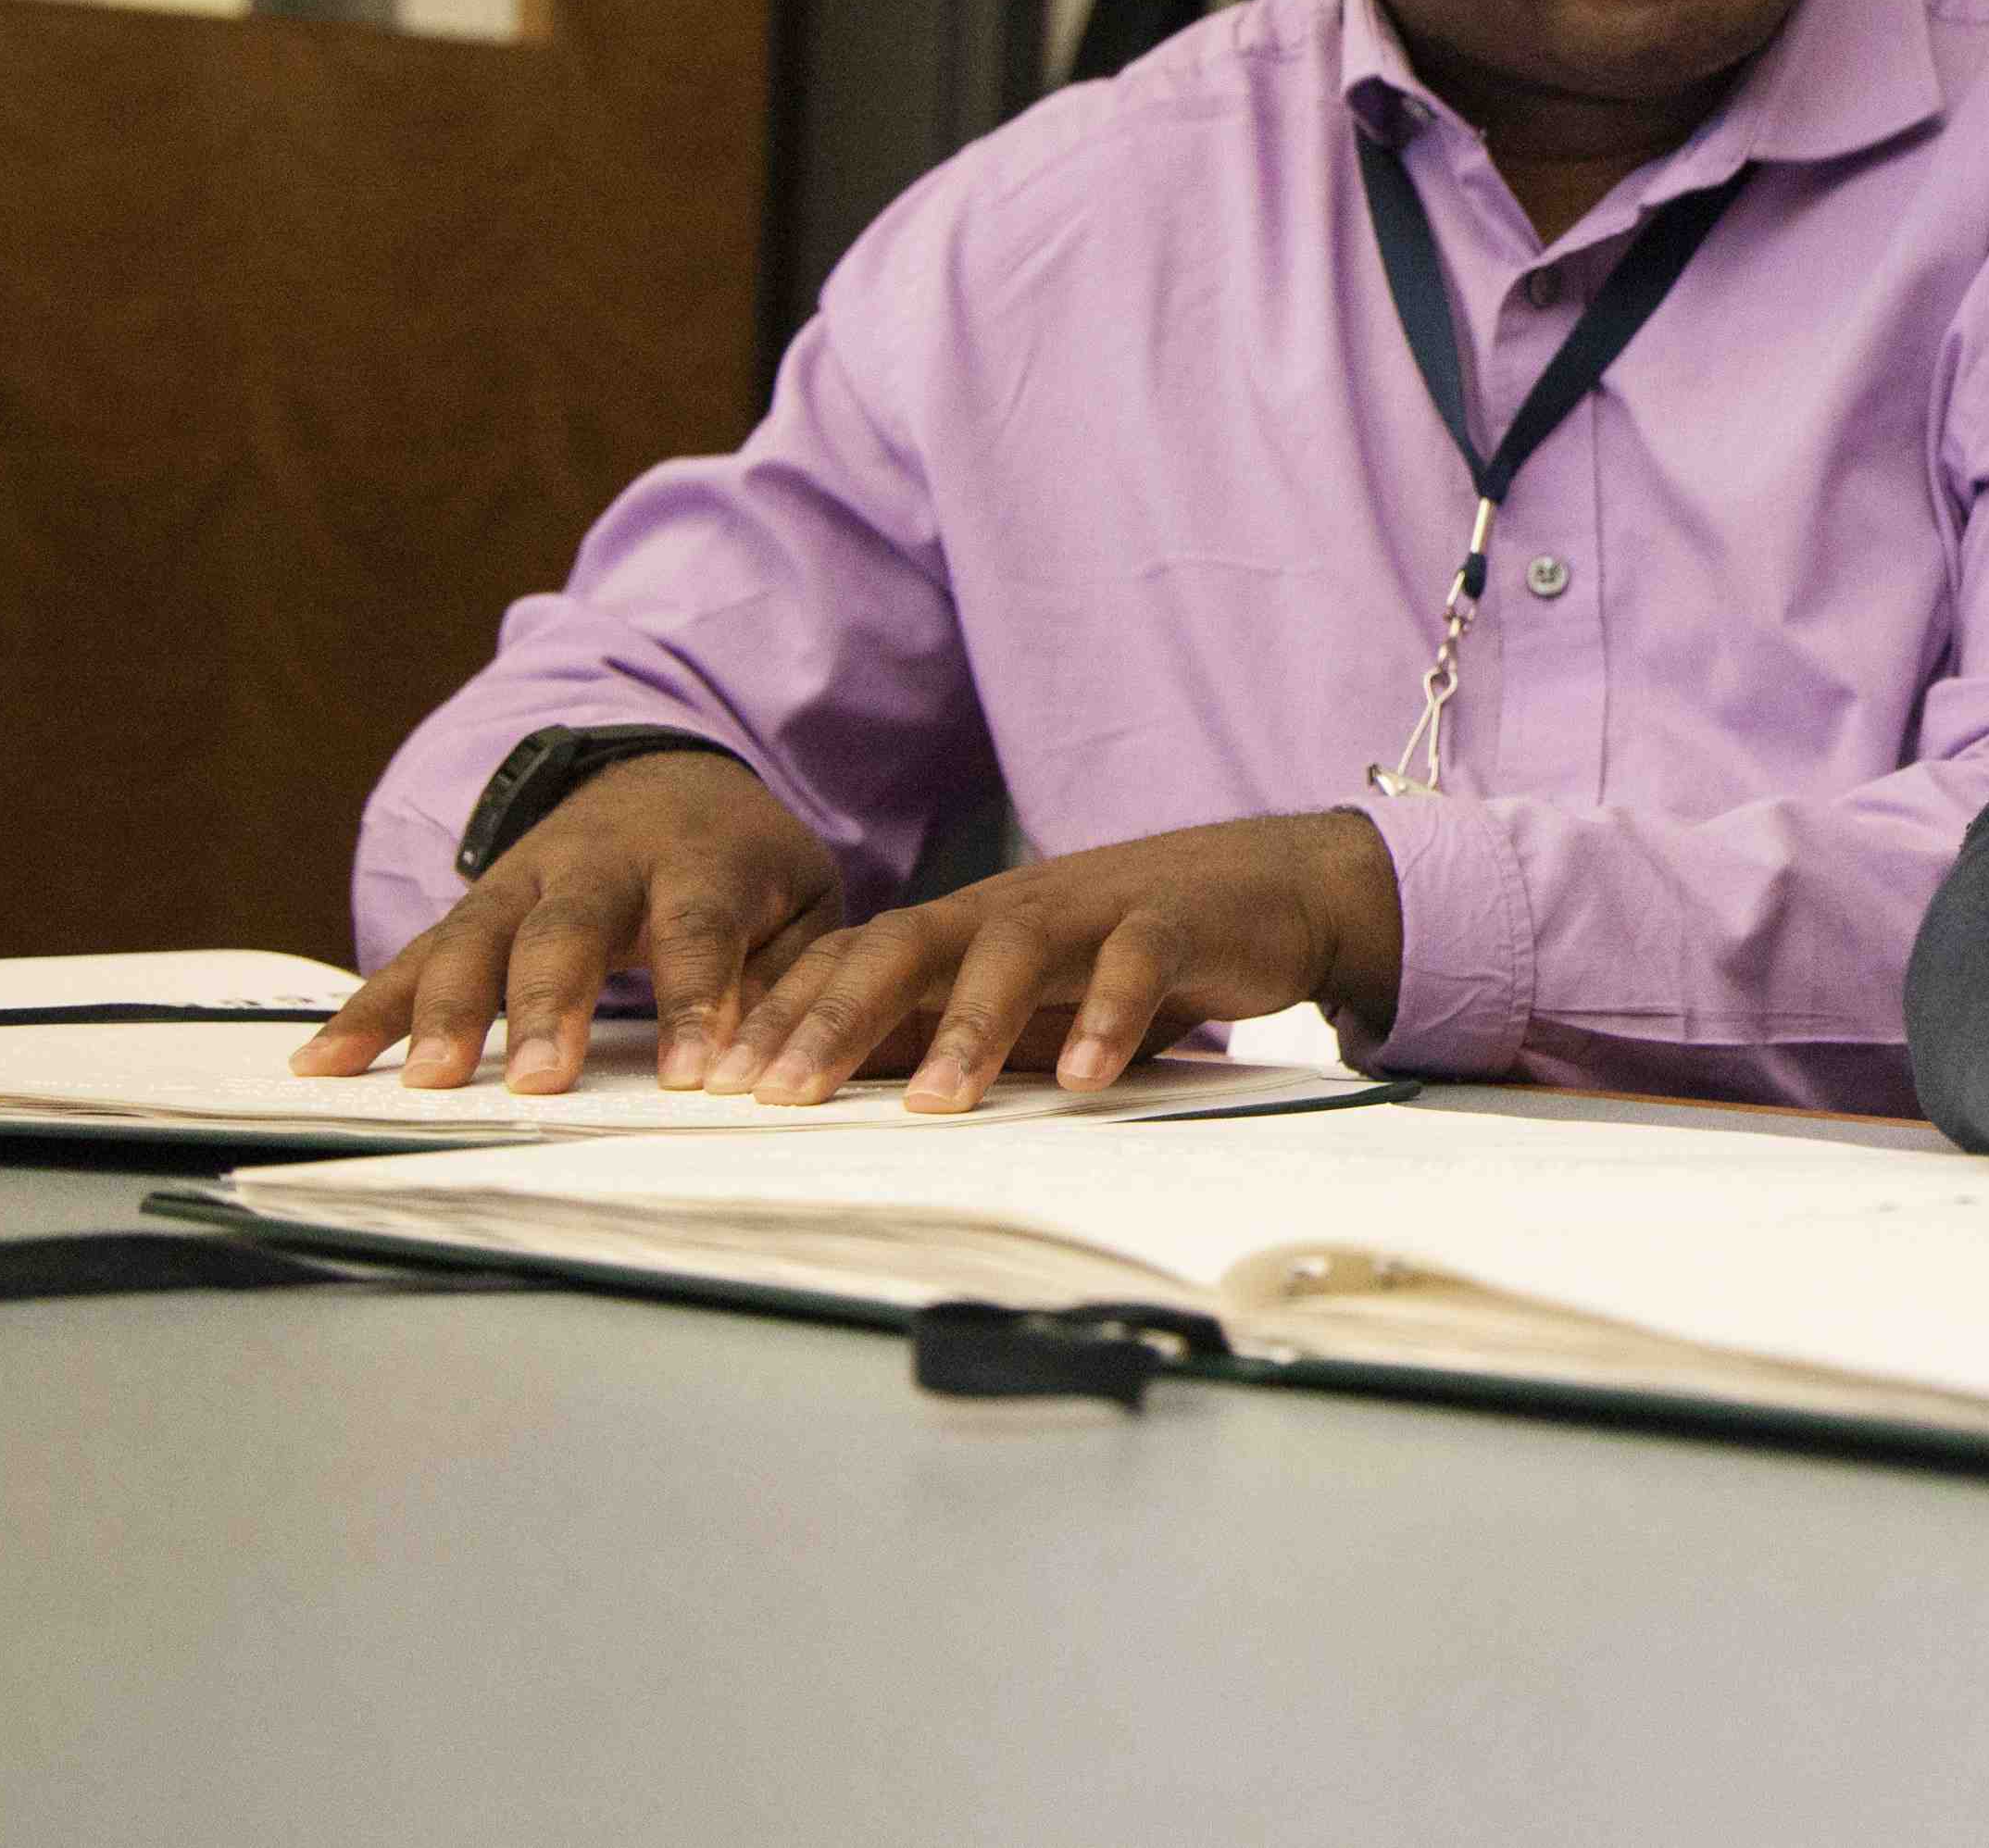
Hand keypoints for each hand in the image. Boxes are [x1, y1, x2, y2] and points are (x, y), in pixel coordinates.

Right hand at [297, 749, 840, 1095]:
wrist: (667, 778)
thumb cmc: (743, 863)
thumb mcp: (800, 900)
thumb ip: (789, 975)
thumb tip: (767, 1066)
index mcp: (699, 857)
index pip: (697, 927)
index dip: (695, 999)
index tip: (692, 1077)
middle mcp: (600, 860)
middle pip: (567, 928)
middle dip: (550, 1005)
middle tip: (542, 1082)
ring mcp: (523, 879)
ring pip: (476, 939)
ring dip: (448, 1012)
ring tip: (428, 1082)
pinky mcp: (472, 906)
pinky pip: (414, 957)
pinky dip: (368, 1009)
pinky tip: (322, 1060)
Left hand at [712, 812, 1405, 1111]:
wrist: (1272, 886)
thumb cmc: (1131, 952)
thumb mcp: (1029, 998)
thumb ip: (946, 1034)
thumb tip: (837, 1102)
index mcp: (966, 929)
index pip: (852, 959)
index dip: (782, 1015)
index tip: (715, 1084)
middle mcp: (1015, 909)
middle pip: (906, 945)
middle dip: (835, 1018)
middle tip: (779, 1093)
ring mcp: (1095, 908)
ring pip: (1012, 950)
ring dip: (967, 1026)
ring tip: (931, 1101)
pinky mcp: (1178, 921)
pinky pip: (1137, 960)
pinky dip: (1111, 1016)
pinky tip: (1086, 1079)